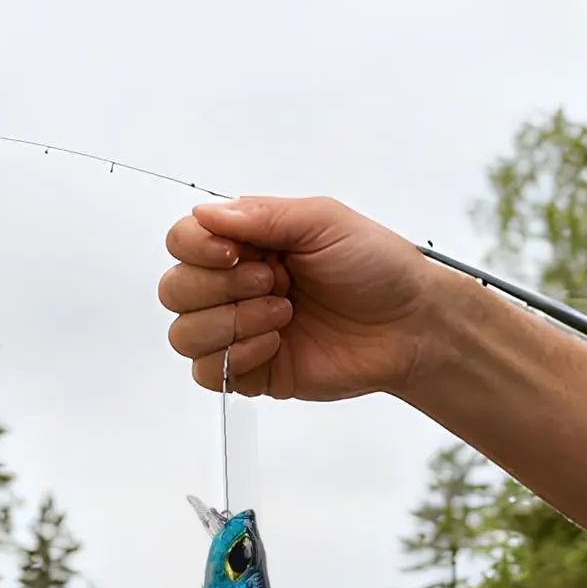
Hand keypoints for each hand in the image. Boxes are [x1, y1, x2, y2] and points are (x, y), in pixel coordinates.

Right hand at [159, 196, 435, 399]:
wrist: (412, 324)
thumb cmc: (378, 268)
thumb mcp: (323, 221)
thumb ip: (263, 215)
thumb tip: (205, 214)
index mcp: (248, 244)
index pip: (182, 242)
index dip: (195, 248)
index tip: (236, 252)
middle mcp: (236, 286)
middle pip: (174, 290)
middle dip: (218, 286)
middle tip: (276, 283)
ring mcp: (244, 331)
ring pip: (184, 335)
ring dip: (229, 323)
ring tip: (283, 313)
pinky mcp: (257, 372)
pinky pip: (210, 374)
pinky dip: (236, 356)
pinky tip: (276, 342)